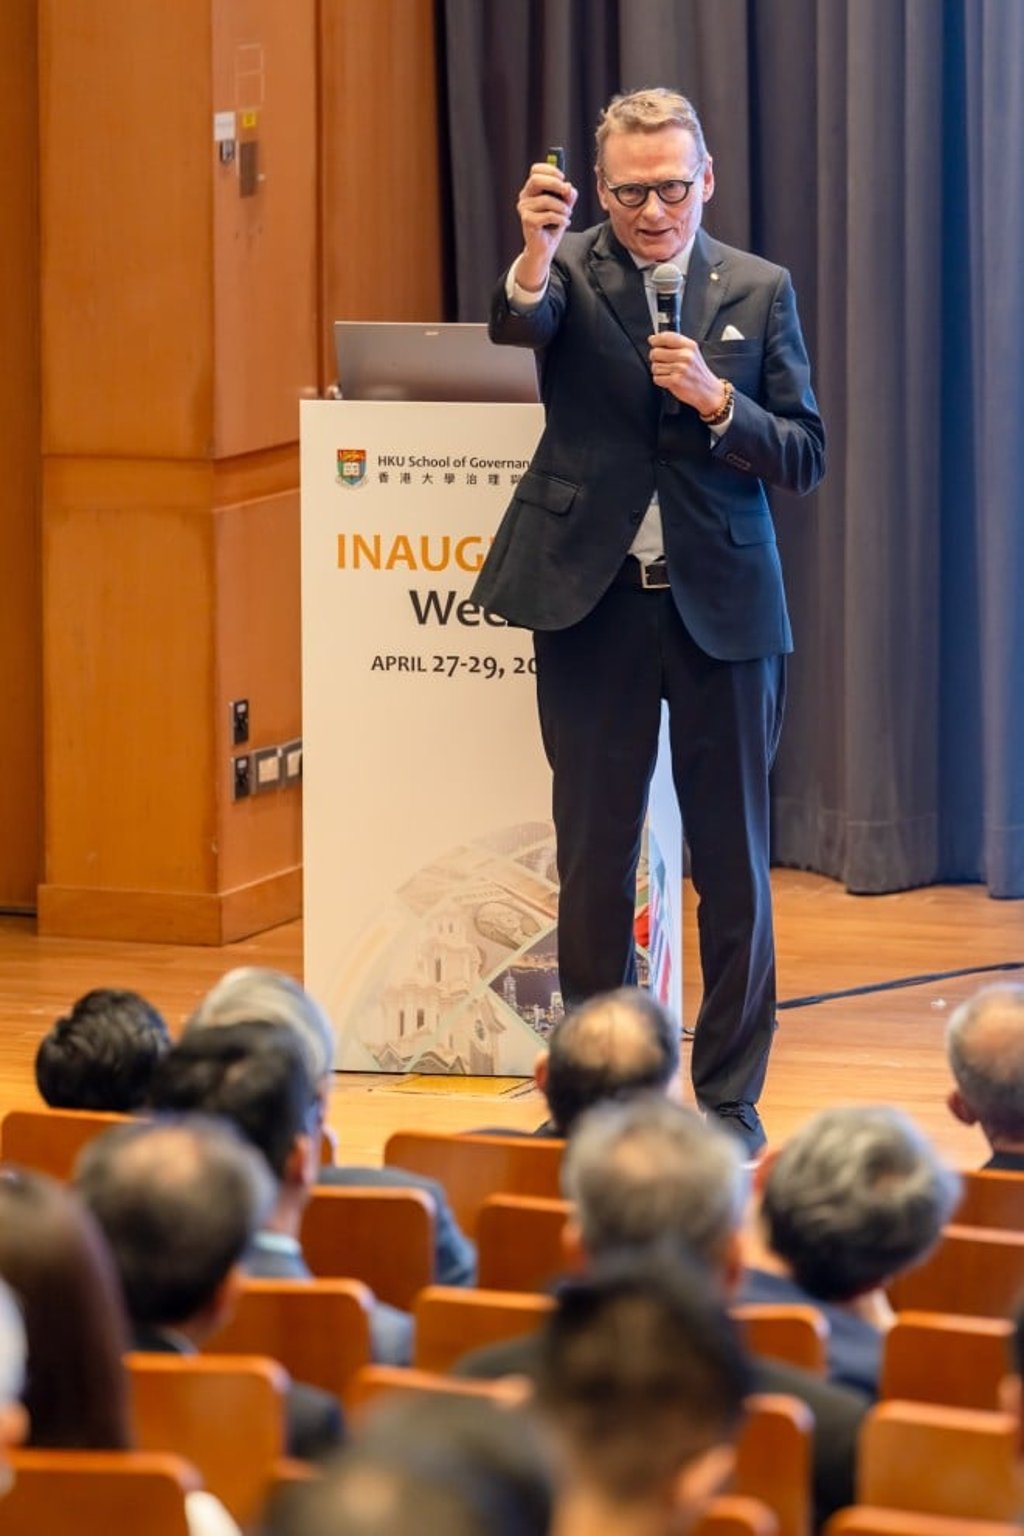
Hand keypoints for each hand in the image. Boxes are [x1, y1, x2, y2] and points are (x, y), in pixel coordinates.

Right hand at [514, 161, 577, 288]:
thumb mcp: (564, 205)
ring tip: (567, 215)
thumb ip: (568, 194)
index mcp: (532, 189)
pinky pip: (548, 215)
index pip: (536, 170)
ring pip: (546, 200)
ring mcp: (524, 208)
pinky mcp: (527, 221)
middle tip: (567, 192)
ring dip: (562, 208)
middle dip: (556, 184)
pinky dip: (561, 219)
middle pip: (537, 180)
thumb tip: (568, 187)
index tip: (563, 179)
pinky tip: (565, 223)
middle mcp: (525, 196)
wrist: (545, 247)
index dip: (550, 170)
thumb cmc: (553, 224)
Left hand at [648, 331, 726, 415]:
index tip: (653, 341)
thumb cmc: (698, 373)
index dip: (656, 339)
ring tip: (670, 373)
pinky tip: (670, 380)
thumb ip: (675, 344)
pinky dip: (661, 380)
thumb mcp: (692, 353)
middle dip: (656, 358)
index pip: (666, 337)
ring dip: (659, 371)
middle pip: (656, 352)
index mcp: (689, 346)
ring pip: (655, 366)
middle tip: (664, 362)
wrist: (708, 390)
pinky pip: (657, 378)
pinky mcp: (675, 381)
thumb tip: (653, 338)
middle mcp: (685, 356)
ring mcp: (680, 368)